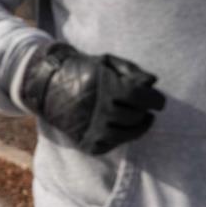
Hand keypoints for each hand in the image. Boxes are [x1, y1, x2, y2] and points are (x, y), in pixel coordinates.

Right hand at [22, 42, 165, 155]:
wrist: (46, 85)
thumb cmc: (82, 70)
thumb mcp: (106, 62)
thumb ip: (131, 70)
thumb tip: (153, 82)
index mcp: (107, 88)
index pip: (142, 98)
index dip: (156, 100)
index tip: (159, 101)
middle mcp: (101, 110)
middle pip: (136, 116)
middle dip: (145, 112)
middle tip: (145, 108)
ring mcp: (93, 129)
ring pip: (127, 135)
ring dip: (138, 128)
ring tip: (141, 120)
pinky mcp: (86, 143)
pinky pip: (111, 145)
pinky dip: (119, 138)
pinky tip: (120, 128)